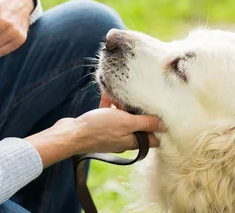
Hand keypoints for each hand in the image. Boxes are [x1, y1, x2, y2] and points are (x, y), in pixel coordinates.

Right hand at [25, 108, 164, 167]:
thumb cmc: (98, 129)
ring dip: (121, 105)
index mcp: (132, 142)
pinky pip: (108, 115)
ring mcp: (110, 134)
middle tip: (137, 97)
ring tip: (118, 93)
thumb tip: (164, 125)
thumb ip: (145, 123)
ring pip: (121, 118)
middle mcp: (123, 140)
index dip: (157, 127)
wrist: (71, 134)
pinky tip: (106, 94)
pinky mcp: (98, 127)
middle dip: (137, 111)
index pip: (152, 138)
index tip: (159, 113)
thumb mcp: (126, 122)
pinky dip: (108, 105)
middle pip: (136, 125)